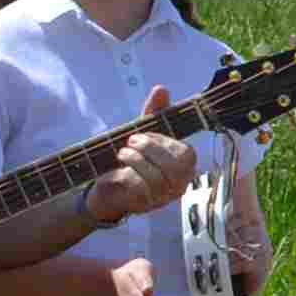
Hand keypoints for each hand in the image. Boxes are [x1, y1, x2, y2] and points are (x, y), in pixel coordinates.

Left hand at [95, 89, 195, 223]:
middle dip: (150, 149)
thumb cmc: (133, 159)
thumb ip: (154, 112)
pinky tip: (119, 170)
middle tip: (131, 142)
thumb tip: (161, 89)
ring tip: (122, 154)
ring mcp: (163, 198)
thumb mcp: (144, 132)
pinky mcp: (144, 206)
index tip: (143, 134)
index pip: (186, 154)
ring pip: (157, 178)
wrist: (109, 188)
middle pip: (175, 166)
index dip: (164, 141)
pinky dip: (127, 174)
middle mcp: (179, 184)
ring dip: (135, 160)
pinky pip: (140, 189)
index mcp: (185, 166)